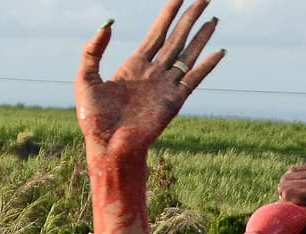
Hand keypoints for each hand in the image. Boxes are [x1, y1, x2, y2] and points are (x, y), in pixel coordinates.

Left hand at [74, 0, 223, 161]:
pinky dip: (207, 66)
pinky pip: (194, 79)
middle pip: (176, 38)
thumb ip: (93, 51)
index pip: (156, 33)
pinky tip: (219, 52)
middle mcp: (153, 73)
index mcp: (134, 65)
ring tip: (213, 19)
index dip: (167, 14)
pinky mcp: (174, 102)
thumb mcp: (85, 79)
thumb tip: (108, 23)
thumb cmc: (93, 119)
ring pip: (188, 55)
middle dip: (189, 17)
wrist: (107, 147)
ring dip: (201, 37)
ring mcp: (165, 87)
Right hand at [277, 162, 305, 233]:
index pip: (287, 192)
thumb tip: (278, 226)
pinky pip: (297, 169)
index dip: (283, 200)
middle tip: (292, 202)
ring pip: (289, 173)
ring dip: (289, 184)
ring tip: (296, 194)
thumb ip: (294, 230)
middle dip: (284, 192)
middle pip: (285, 181)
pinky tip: (302, 186)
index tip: (289, 208)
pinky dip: (296, 178)